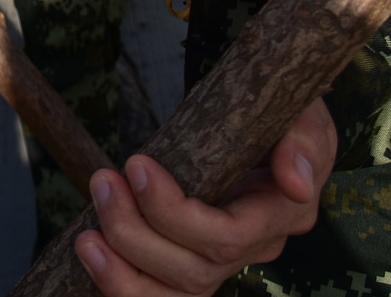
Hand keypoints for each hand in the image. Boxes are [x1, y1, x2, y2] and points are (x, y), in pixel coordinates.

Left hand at [76, 99, 335, 296]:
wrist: (262, 119)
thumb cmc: (280, 112)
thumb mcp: (301, 114)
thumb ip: (303, 141)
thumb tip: (297, 183)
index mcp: (282, 214)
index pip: (228, 238)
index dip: (175, 213)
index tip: (136, 165)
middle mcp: (256, 247)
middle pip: (194, 271)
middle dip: (137, 232)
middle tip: (103, 181)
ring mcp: (223, 261)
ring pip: (176, 294)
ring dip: (123, 269)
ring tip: (87, 236)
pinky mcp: (192, 263)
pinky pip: (159, 296)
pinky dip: (122, 285)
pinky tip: (92, 253)